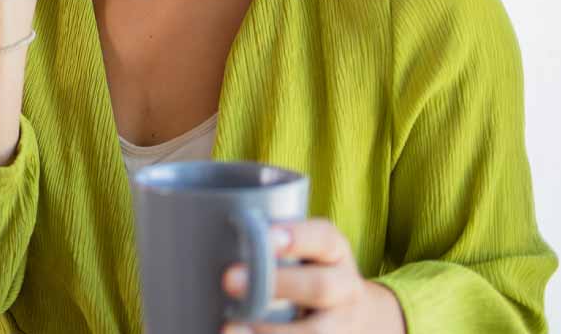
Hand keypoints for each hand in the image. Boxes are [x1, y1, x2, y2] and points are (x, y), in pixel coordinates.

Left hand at [219, 219, 406, 333]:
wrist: (360, 318)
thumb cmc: (311, 273)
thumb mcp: (308, 253)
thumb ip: (270, 246)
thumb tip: (200, 237)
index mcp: (335, 254)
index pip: (323, 238)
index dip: (297, 237)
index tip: (266, 236)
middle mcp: (344, 289)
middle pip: (318, 287)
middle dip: (277, 284)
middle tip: (229, 279)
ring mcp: (340, 326)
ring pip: (315, 332)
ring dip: (272, 333)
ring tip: (230, 328)